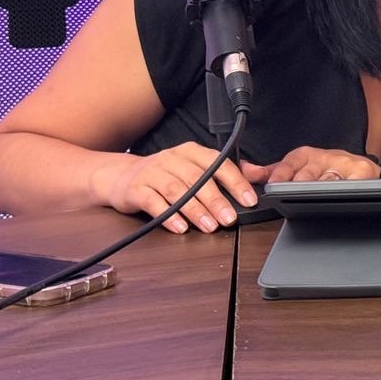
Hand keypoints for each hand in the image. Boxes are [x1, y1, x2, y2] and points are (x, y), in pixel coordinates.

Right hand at [90, 142, 257, 233]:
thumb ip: (225, 172)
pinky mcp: (136, 189)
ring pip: (178, 191)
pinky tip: (180, 227)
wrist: (122, 176)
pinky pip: (153, 202)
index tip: (249, 200)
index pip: (219, 164)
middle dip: (216, 200)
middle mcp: (173, 159)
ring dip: (195, 210)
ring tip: (209, 226)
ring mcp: (153, 173)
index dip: (236, 182)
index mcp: (192, 152)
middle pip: (198, 179)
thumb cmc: (166, 175)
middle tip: (229, 219)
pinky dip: (168, 215)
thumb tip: (259, 175)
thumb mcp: (195, 168)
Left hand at [241, 147, 380, 185]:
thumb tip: (246, 171)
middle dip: (297, 188)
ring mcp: (346, 166)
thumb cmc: (329, 169)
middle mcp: (327, 157)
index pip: (291, 161)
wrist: (365, 169)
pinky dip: (344, 193)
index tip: (272, 185)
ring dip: (317, 193)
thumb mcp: (301, 167)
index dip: (281, 174)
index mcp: (309, 155)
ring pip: (328, 182)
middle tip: (287, 197)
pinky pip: (351, 186)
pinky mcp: (364, 174)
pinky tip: (338, 199)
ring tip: (309, 201)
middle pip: (307, 175)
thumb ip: (273, 171)